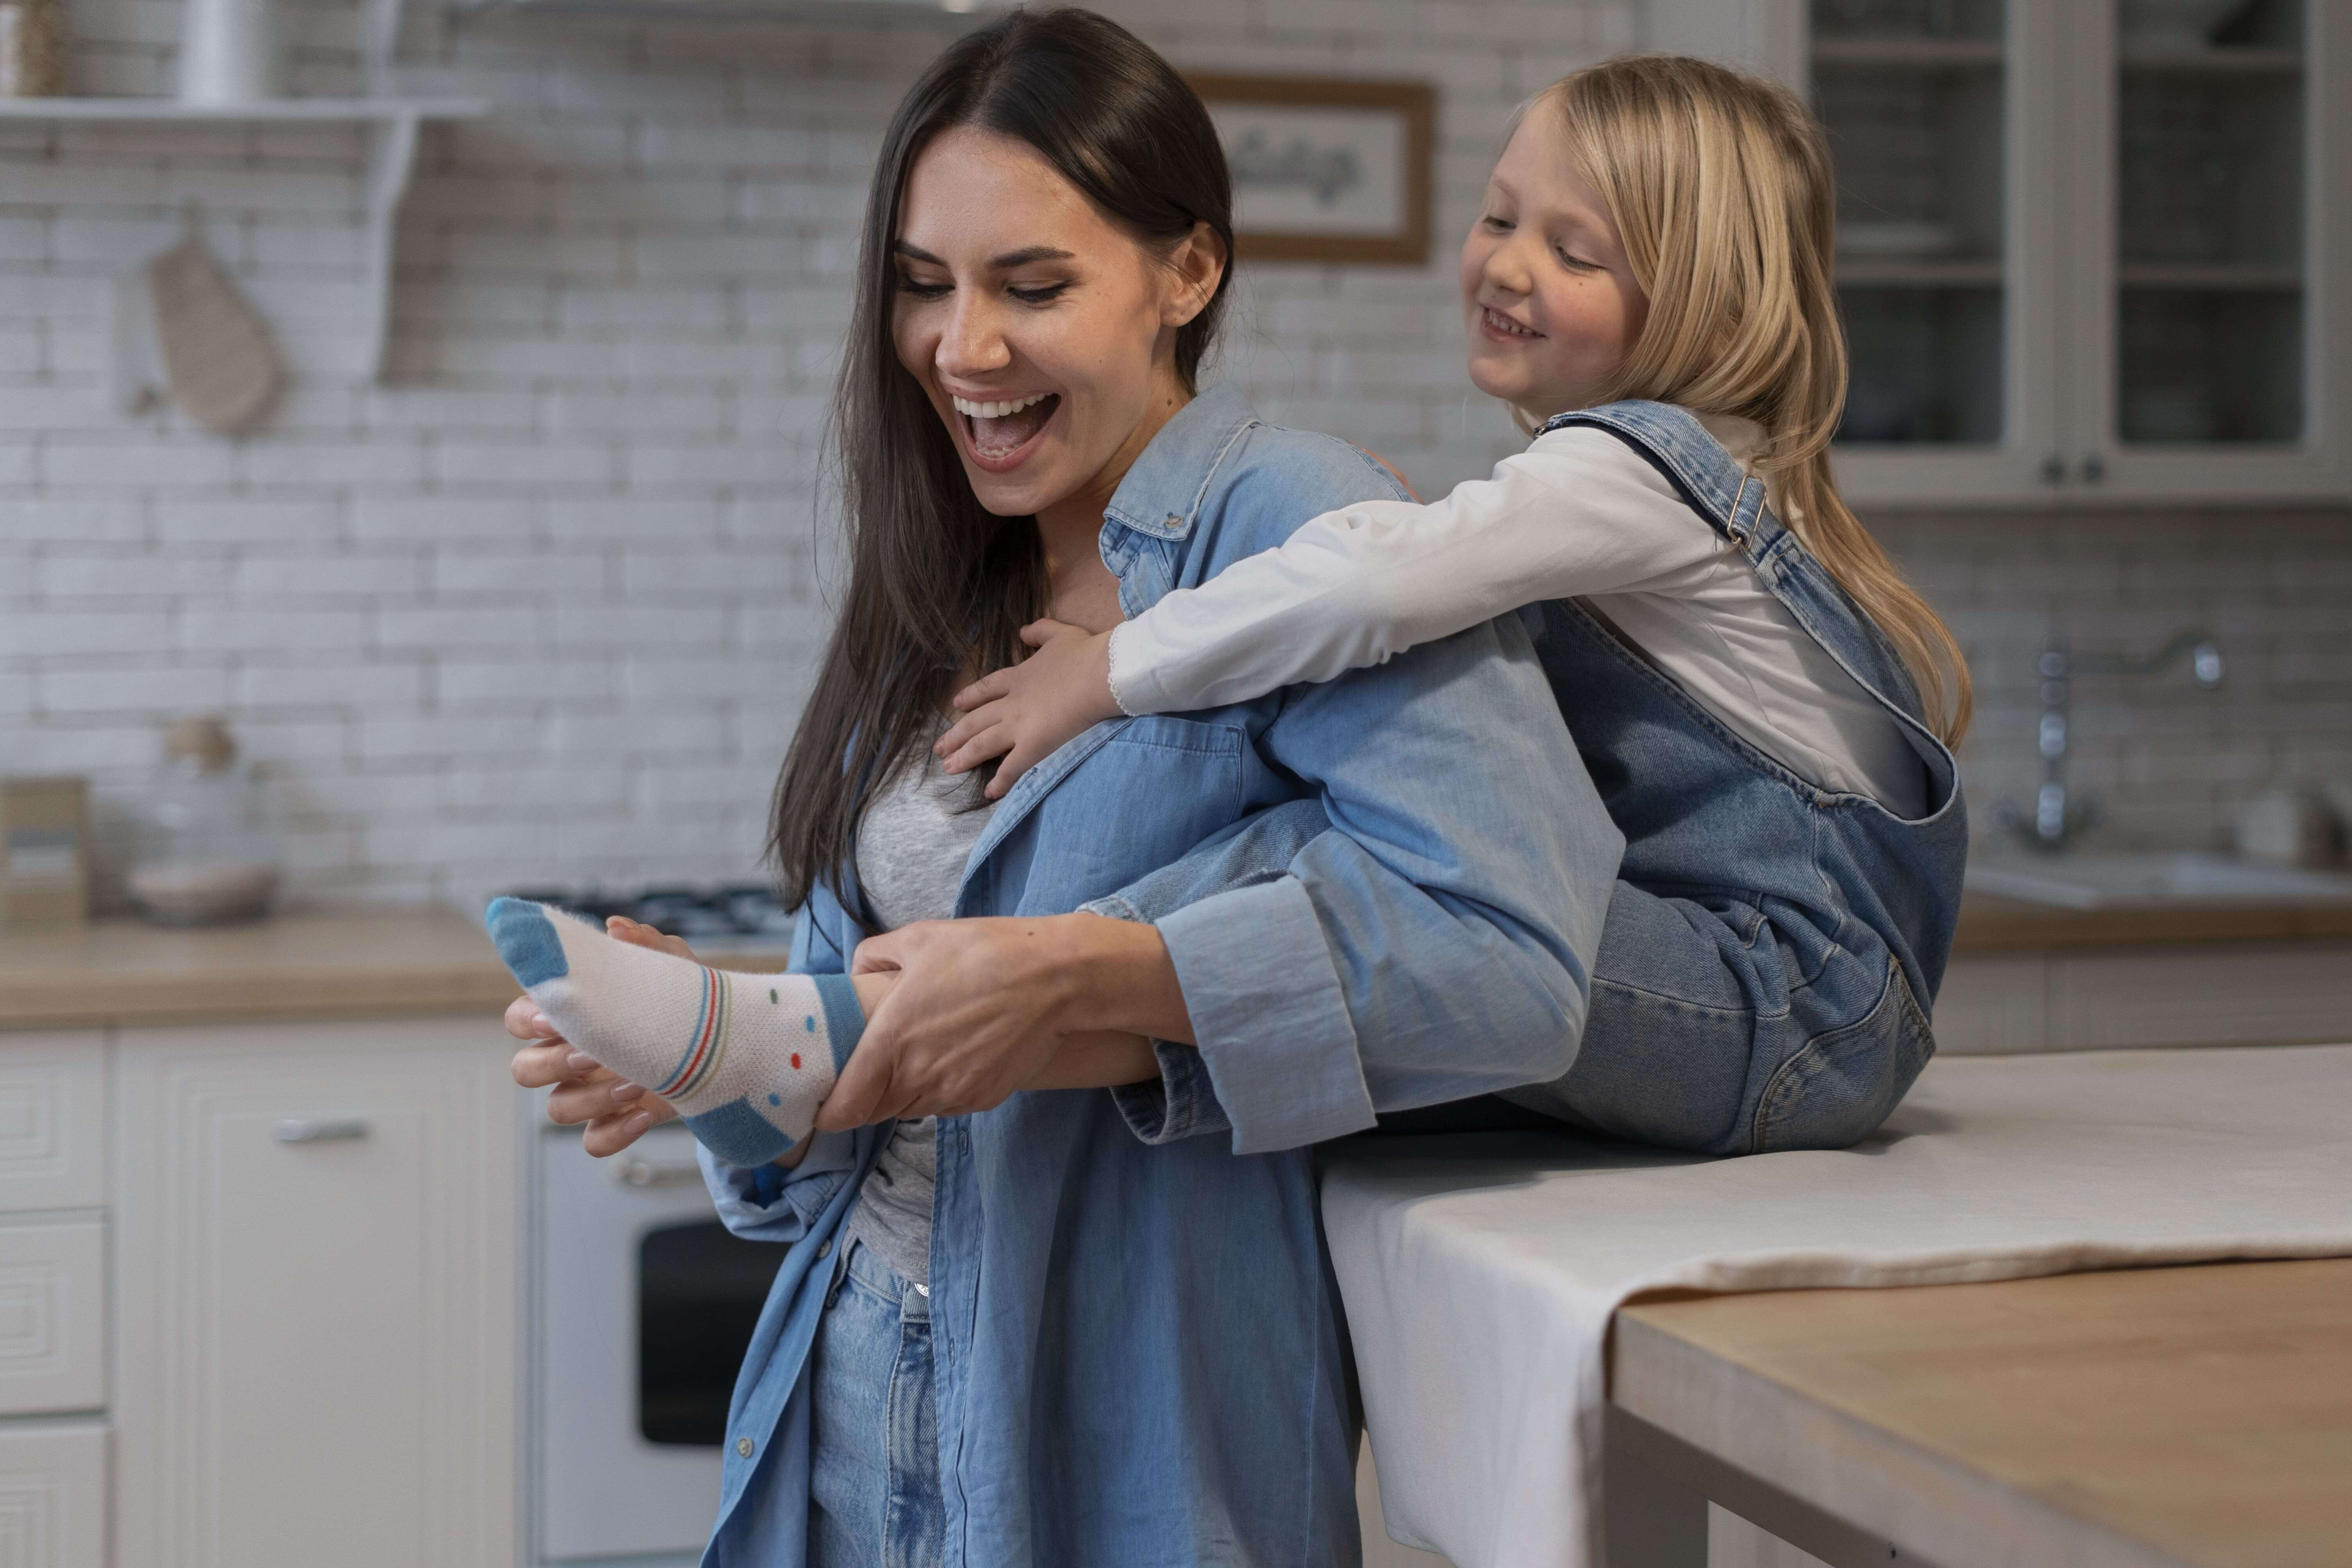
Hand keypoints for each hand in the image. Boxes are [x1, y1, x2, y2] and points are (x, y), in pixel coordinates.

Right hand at [506, 915, 686, 1156]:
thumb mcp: (675, 970)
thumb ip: (646, 946)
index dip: (527, 1021)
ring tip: (635, 1082)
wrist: (728, 1049)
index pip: (518, 1019)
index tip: (555, 1019)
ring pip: (556, 1109)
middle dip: (554, 1064)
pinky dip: (614, 1133)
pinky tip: (645, 1114)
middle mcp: (571, 1057)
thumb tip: (617, 927)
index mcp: (572, 1017)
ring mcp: (591, 1093)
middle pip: (524, 1070)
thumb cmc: (686, 1004)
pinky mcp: (616, 1122)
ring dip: (591, 1100)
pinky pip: (593, 1142)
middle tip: (594, 1055)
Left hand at [815, 913, 1180, 1130]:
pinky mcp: (983, 1099)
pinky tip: (954, 1052)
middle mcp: (918, 1079)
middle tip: (870, 1063)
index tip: (824, 1096)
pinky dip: (940, 1087)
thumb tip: (855, 974)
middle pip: (874, 1111)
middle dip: (865, 1094)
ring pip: (910, 1108)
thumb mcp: (917, 938)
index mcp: (890, 1044)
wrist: (1057, 978)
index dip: (826, 1110)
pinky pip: (946, 1103)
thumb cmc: (984, 953)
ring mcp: (953, 1094)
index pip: (842, 1110)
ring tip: (918, 1050)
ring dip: (904, 1090)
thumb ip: (872, 957)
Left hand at [935, 619, 1119, 797]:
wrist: (1100, 674)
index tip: (956, 705)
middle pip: (976, 720)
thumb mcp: (1060, 633)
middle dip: (956, 734)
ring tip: (948, 767)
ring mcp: (1019, 725)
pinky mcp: (1033, 745)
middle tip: (940, 747)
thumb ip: (1039, 630)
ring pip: (983, 743)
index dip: (970, 697)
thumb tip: (1023, 630)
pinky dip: (999, 782)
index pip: (987, 689)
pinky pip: (1011, 768)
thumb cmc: (1085, 653)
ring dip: (964, 756)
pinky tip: (989, 793)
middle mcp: (1012, 703)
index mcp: (1019, 676)